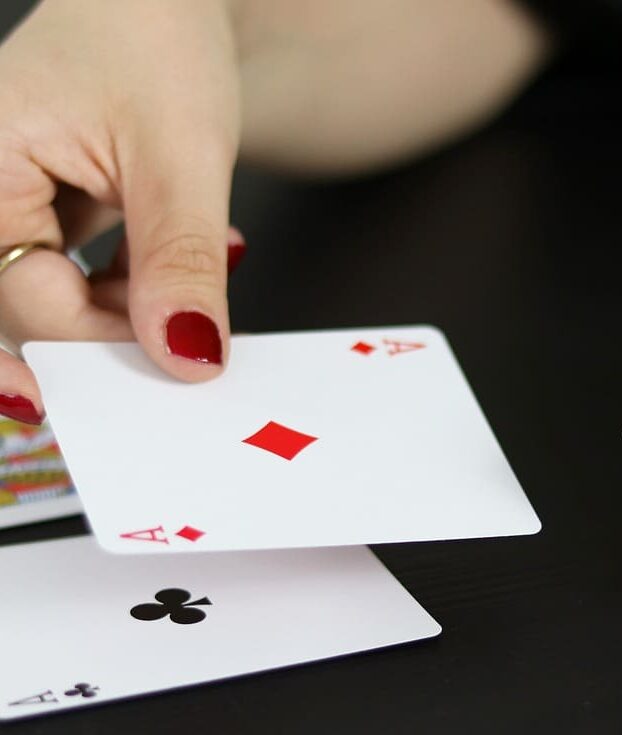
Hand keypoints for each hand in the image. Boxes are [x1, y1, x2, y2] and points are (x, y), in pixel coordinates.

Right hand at [0, 0, 240, 424]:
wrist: (171, 4)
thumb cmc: (159, 38)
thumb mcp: (180, 158)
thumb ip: (178, 262)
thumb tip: (186, 356)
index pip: (22, 297)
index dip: (87, 350)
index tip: (129, 398)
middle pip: (33, 310)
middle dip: (118, 334)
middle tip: (192, 340)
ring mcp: (9, 206)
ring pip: (60, 304)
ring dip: (133, 313)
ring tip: (191, 273)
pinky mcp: (45, 218)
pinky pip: (78, 285)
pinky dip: (133, 292)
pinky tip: (168, 263)